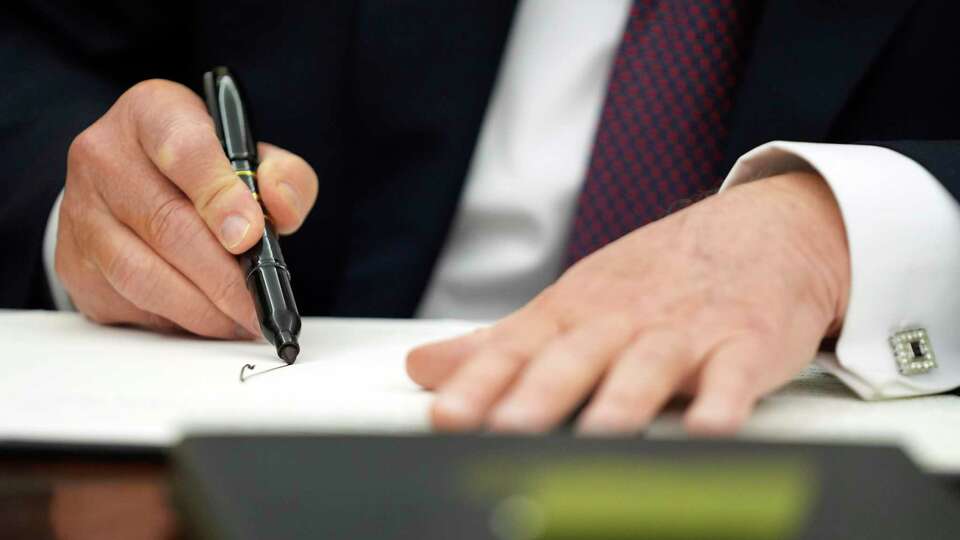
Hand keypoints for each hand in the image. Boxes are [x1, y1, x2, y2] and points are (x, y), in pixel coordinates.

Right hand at [56, 80, 317, 337]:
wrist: (140, 184)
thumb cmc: (206, 171)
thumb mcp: (254, 159)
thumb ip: (284, 178)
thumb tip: (280, 207)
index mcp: (152, 114)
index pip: (183, 150)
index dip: (220, 196)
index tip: (251, 236)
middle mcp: (104, 155)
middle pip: (165, 224)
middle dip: (222, 276)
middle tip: (259, 304)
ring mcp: (81, 211)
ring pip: (141, 273)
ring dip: (201, 308)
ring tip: (240, 319)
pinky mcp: (74, 262)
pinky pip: (127, 303)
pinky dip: (175, 320)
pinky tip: (206, 319)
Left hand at [407, 172, 849, 434]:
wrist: (761, 230)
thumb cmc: (654, 278)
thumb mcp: (570, 302)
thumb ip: (499, 344)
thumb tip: (420, 367)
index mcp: (572, 312)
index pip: (515, 350)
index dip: (478, 385)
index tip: (445, 418)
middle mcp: (621, 320)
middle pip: (573, 359)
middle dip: (537, 397)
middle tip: (505, 432)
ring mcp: (683, 330)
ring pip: (646, 367)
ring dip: (622, 402)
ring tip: (600, 438)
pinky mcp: (744, 344)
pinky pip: (733, 377)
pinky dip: (723, 403)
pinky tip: (710, 432)